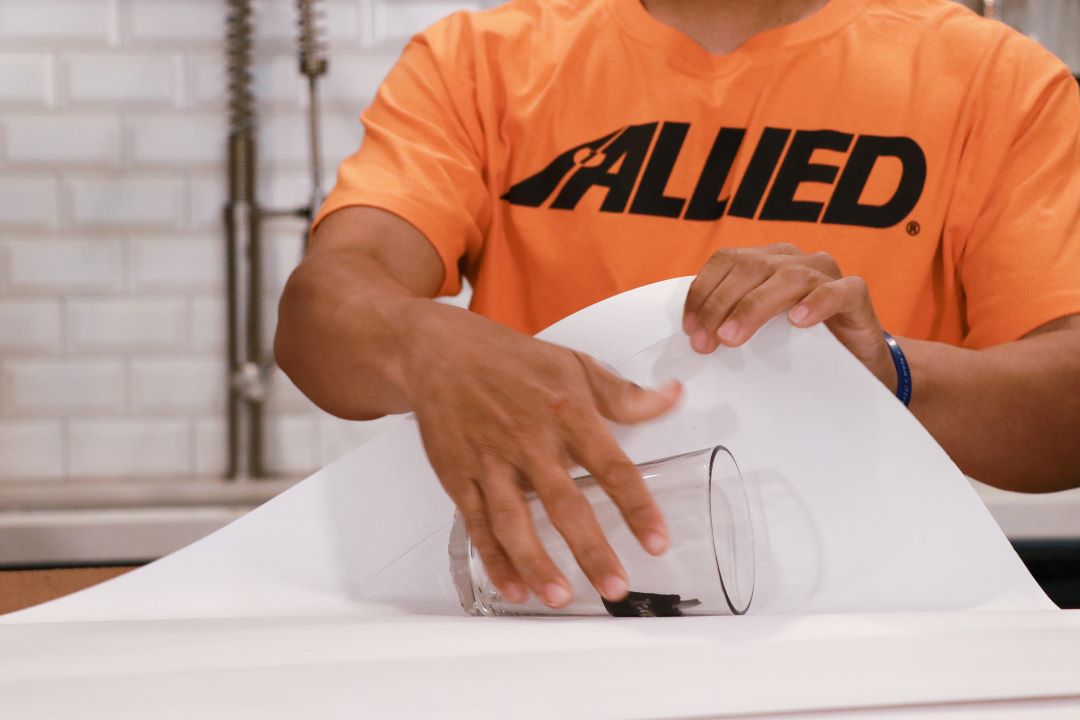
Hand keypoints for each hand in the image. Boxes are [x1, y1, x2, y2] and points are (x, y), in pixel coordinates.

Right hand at [402, 307, 681, 607]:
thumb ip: (623, 394)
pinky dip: (494, 559)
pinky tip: (513, 587)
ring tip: (559, 596)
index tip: (655, 540)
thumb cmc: (508, 361)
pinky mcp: (460, 477)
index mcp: (565, 413)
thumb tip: (669, 398)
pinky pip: (478, 525)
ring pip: (514, 521)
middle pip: (564, 503)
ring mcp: (491, 461)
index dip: (636, 506)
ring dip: (537, 563)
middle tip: (614, 585)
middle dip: (590, 549)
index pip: (610, 466)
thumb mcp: (574, 366)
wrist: (440, 354)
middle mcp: (529, 440)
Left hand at [683, 243, 896, 389]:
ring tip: (733, 337)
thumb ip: (728, 323)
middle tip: (706, 341)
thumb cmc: (798, 347)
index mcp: (766, 261)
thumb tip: (692, 336)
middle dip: (720, 304)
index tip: (690, 327)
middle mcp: (794, 260)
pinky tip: (797, 320)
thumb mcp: (756, 333)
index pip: (726, 261)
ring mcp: (826, 274)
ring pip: (787, 277)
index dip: (703, 291)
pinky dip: (816, 302)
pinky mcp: (854, 294)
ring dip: (754, 307)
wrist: (854, 367)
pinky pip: (837, 291)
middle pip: (750, 268)